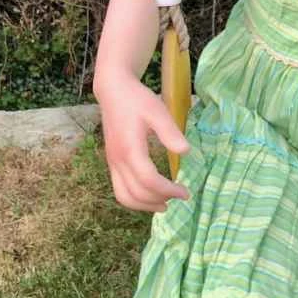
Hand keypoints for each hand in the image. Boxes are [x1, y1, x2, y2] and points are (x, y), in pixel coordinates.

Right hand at [96, 75, 191, 213]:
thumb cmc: (137, 100)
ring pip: (124, 196)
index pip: (149, 180)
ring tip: (165, 204)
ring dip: (145, 205)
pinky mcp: (112, 163)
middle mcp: (118, 160)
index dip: (168, 190)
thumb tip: (185, 151)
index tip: (186, 191)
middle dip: (160, 200)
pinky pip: (119, 190)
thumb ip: (170, 132)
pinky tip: (150, 196)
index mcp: (130, 149)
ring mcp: (112, 163)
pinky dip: (135, 199)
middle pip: (136, 193)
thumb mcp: (157, 111)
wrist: (114, 92)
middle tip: (181, 196)